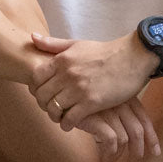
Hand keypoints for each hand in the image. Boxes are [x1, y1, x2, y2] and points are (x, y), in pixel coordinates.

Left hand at [29, 31, 153, 127]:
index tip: (41, 94)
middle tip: (50, 108)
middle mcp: (67, 73)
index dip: (35, 88)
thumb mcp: (77, 44)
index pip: (35, 77)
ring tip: (60, 117)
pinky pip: (70, 118)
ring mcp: (79, 88)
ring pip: (54, 108)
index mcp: (62, 59)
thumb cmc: (104, 52)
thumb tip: (31, 37)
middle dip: (43, 104)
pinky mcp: (92, 101)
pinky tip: (70, 124)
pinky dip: (67, 124)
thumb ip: (53, 44)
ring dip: (54, 116)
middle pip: (42, 95)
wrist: (132, 58)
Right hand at [77, 98, 160, 161]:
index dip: (152, 137)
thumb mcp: (102, 99)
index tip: (155, 152)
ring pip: (125, 139)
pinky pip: (111, 141)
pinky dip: (109, 153)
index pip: (144, 118)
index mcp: (124, 96)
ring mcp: (109, 109)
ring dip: (119, 155)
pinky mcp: (97, 117)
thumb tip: (125, 138)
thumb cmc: (79, 96)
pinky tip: (103, 157)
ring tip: (110, 160)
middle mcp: (119, 101)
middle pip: (138, 131)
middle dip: (138, 152)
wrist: (59, 88)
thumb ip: (116, 112)